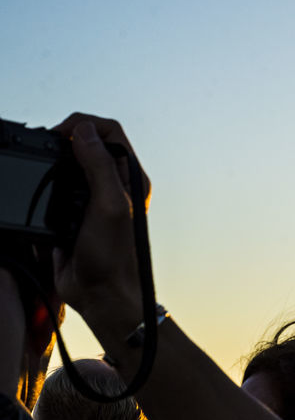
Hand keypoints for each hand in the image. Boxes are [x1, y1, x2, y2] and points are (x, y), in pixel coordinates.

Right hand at [50, 116, 146, 339]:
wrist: (101, 294)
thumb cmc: (115, 255)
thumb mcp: (110, 205)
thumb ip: (99, 166)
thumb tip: (84, 130)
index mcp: (130, 177)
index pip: (110, 132)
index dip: (84, 125)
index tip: (59, 134)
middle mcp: (112, 184)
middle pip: (86, 145)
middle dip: (63, 141)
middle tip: (43, 149)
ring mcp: (90, 199)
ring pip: (67, 166)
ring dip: (53, 165)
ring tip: (40, 169)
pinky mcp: (70, 215)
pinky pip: (54, 191)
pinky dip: (44, 187)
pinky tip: (38, 192)